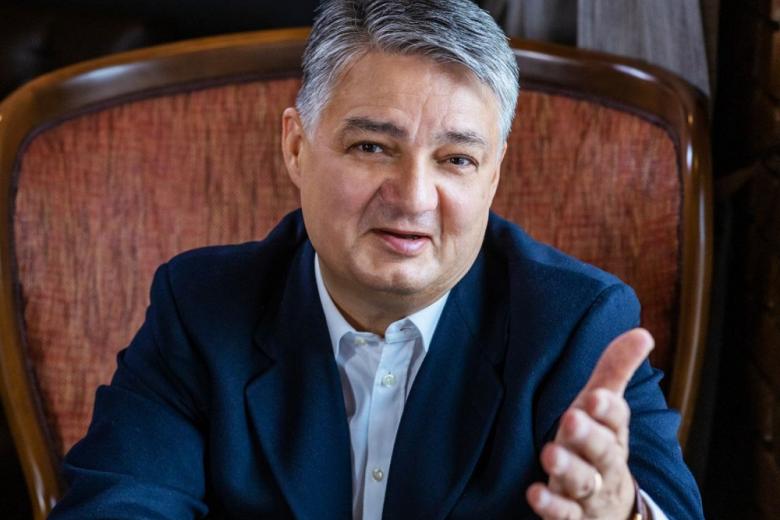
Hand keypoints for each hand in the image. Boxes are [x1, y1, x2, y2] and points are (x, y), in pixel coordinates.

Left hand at [526, 328, 653, 518]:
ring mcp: (590, 492)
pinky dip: (551, 505)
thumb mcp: (604, 409)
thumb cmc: (600, 444)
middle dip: (589, 435)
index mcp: (613, 433)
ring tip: (550, 454)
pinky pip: (563, 514)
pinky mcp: (573, 516)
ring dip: (567, 468)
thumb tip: (642, 332)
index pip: (617, 420)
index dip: (608, 409)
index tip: (596, 396)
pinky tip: (534, 493)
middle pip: (602, 450)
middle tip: (572, 418)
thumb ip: (615, 371)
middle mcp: (605, 462)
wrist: (610, 507)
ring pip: (583, 481)